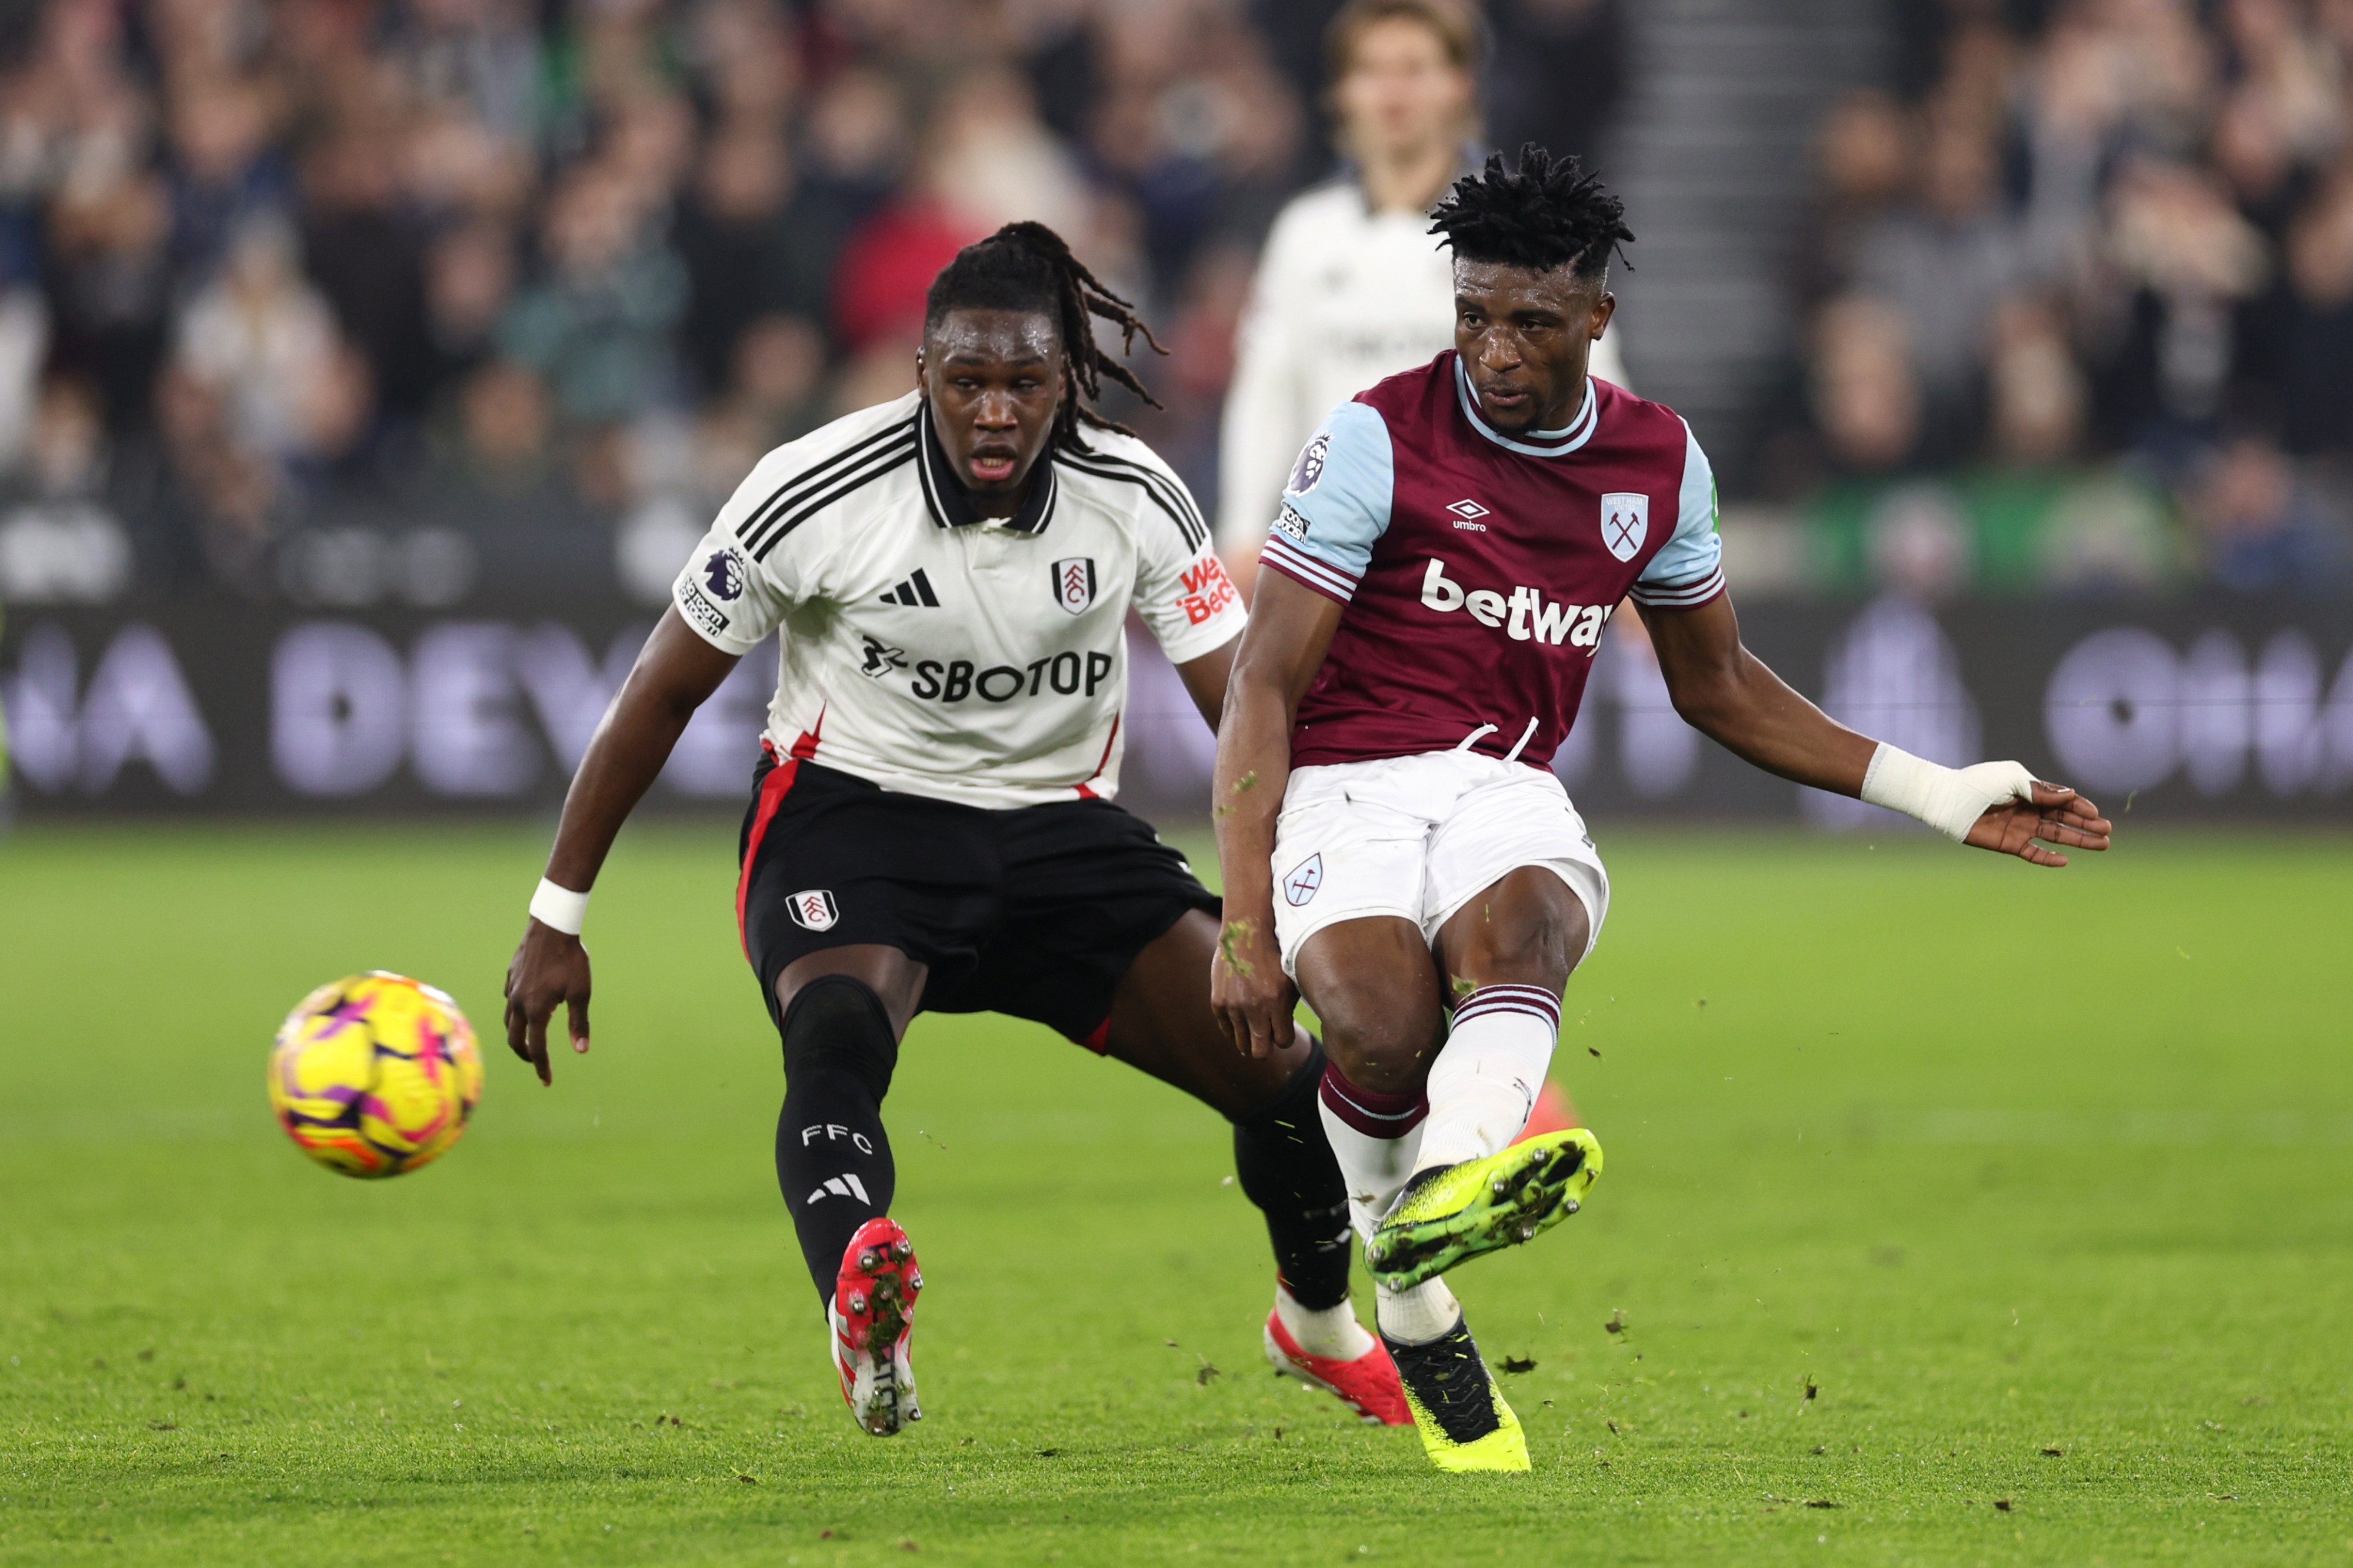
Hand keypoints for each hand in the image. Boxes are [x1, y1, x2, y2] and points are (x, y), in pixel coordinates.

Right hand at [503, 919, 591, 1084]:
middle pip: (514, 1039)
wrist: (552, 926)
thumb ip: (579, 1023)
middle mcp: (518, 1002)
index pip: (536, 1048)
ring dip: (517, 1034)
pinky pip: (509, 1000)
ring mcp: (511, 988)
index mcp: (535, 1010)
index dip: (542, 1067)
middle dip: (525, 1055)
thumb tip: (581, 1050)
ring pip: (508, 1020)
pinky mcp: (510, 976)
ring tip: (530, 1040)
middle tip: (536, 1063)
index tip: (546, 1081)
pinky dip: (516, 1012)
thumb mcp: (580, 992)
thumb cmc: (571, 959)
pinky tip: (526, 1009)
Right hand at [1209, 906, 1295, 1058]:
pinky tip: (1241, 1017)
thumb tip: (1289, 1031)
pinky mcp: (1219, 1002)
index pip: (1283, 1042)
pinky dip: (1234, 1028)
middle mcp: (1255, 1007)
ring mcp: (1234, 1006)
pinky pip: (1226, 1030)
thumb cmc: (1274, 954)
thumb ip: (1290, 1007)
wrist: (1245, 932)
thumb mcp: (1291, 979)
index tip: (1282, 1029)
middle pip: (1260, 1052)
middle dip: (1266, 1047)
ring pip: (1241, 1044)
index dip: (1284, 1038)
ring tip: (1254, 1027)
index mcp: (1277, 1002)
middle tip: (1267, 1037)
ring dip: (1249, 1038)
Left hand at [1964, 780, 2111, 866]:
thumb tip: (2071, 794)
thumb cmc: (1978, 783)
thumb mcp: (2012, 779)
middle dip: (2087, 825)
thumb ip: (2040, 789)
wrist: (1947, 800)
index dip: (2081, 806)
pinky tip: (2065, 860)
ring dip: (2078, 840)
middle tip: (2108, 831)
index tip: (2097, 813)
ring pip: (2056, 836)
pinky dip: (2048, 858)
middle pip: (2065, 819)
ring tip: (2102, 844)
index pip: (2063, 800)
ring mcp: (2020, 827)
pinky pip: (2033, 854)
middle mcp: (2029, 809)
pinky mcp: (2009, 844)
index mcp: (2030, 791)